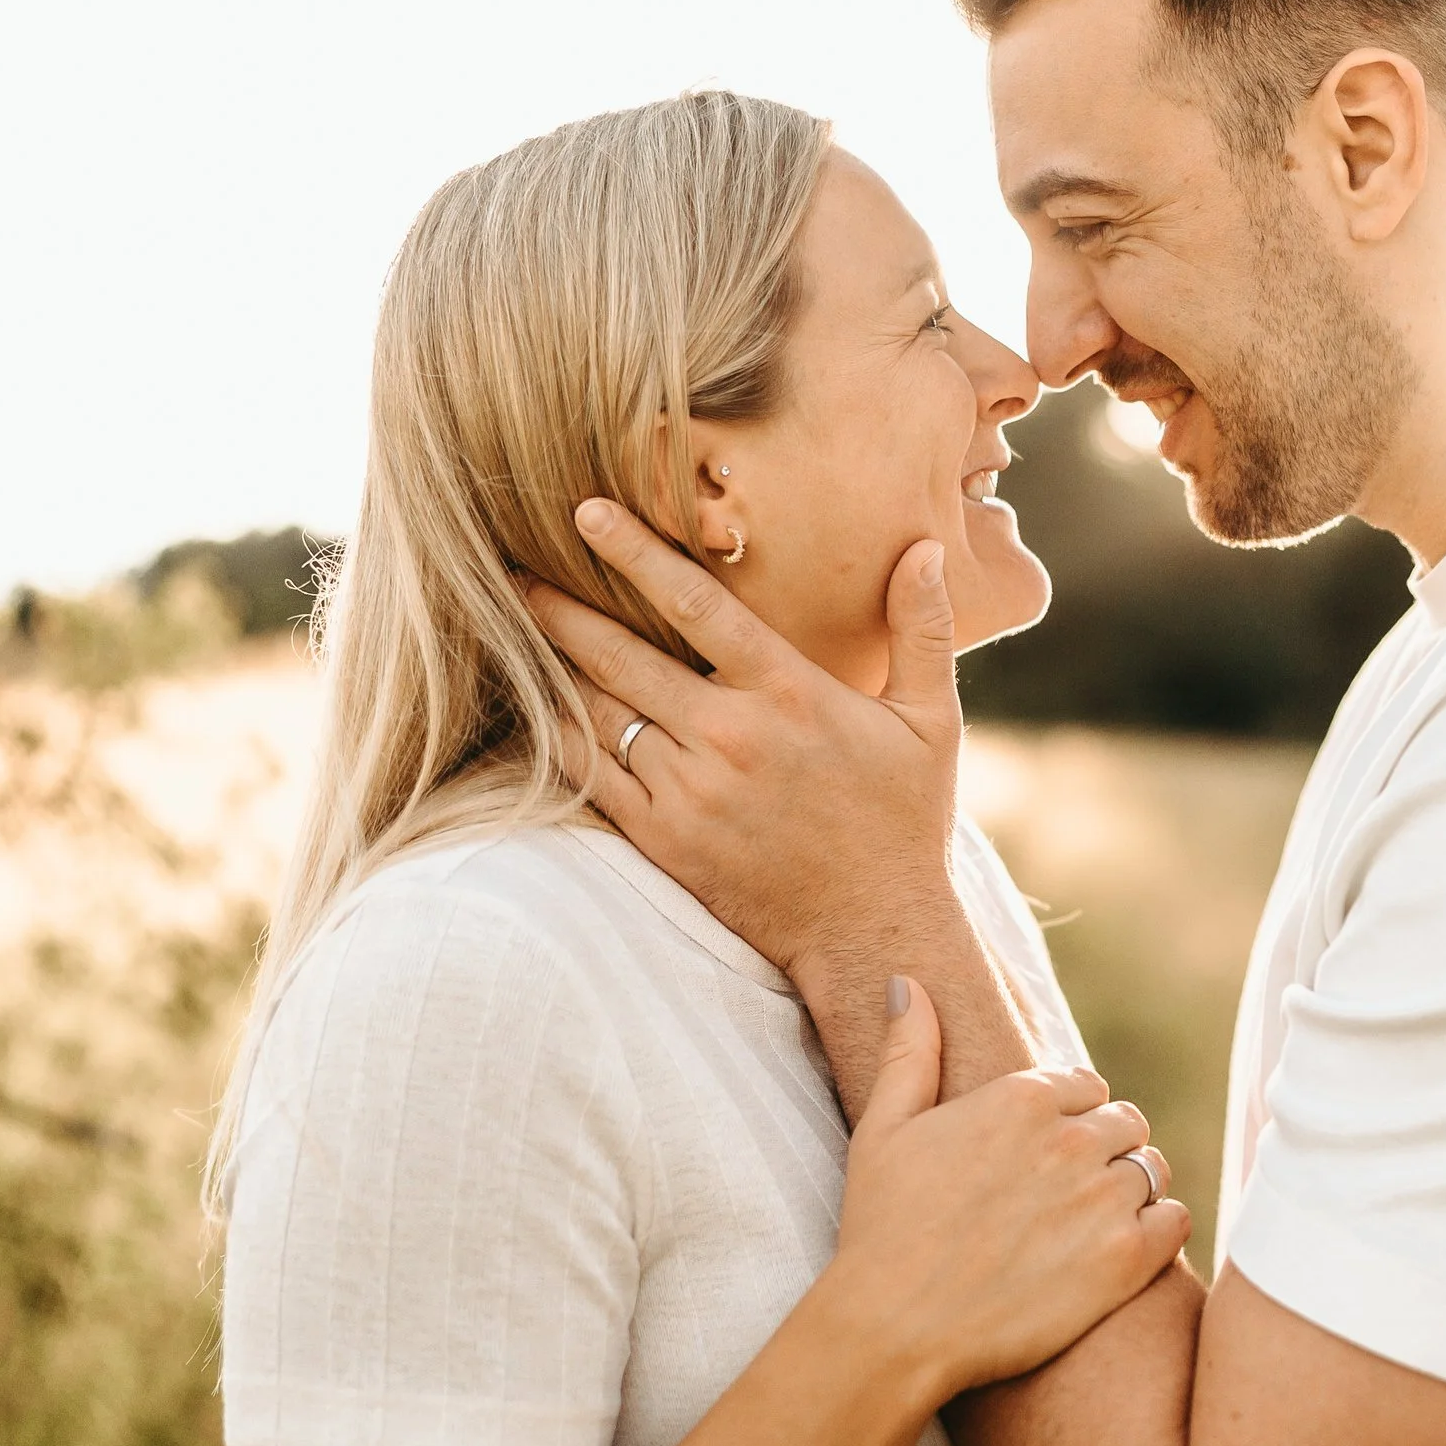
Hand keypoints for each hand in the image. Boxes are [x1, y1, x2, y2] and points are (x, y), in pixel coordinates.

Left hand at [527, 504, 958, 971]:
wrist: (873, 931)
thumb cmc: (904, 822)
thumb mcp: (932, 722)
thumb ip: (923, 630)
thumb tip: (927, 548)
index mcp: (789, 693)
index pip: (697, 604)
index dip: (636, 553)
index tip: (588, 513)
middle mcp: (730, 736)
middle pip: (623, 654)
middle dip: (562, 607)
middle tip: (514, 570)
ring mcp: (691, 790)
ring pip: (600, 714)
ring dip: (553, 669)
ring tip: (513, 630)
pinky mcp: (665, 839)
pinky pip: (594, 778)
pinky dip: (561, 738)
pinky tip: (535, 711)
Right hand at [826, 981, 1191, 1404]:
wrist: (894, 1328)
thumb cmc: (882, 1229)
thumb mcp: (884, 1128)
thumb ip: (910, 1050)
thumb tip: (907, 981)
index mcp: (1021, 1098)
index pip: (1087, 1085)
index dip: (1073, 1115)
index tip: (1050, 1151)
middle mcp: (1071, 1139)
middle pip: (1126, 1123)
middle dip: (1105, 1150)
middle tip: (1071, 1194)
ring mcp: (1102, 1200)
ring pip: (1154, 1169)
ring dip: (1133, 1189)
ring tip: (1094, 1223)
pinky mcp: (1126, 1260)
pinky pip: (1176, 1220)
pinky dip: (1159, 1230)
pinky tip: (1123, 1249)